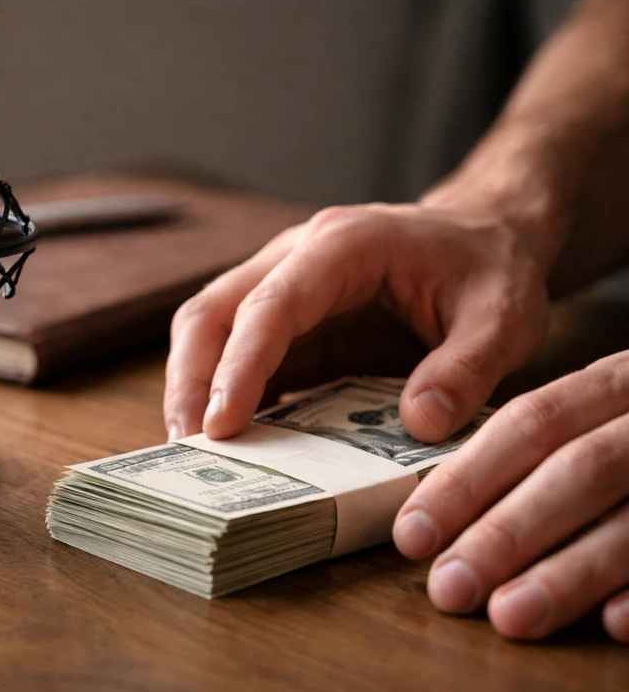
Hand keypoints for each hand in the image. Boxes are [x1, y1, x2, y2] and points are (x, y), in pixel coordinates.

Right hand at [163, 196, 550, 442]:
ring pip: (208, 329)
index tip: (222, 424)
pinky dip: (223, 395)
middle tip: (188, 447)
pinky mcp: (287, 322)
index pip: (270, 304)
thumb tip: (417, 425)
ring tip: (193, 451)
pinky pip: (236, 354)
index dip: (241, 365)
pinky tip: (228, 441)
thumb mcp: (503, 317)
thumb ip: (466, 369)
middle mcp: (296, 257)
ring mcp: (282, 285)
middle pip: (212, 311)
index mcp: (343, 245)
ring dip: (193, 387)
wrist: (481, 240)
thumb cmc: (489, 269)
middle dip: (192, 380)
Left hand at [393, 353, 628, 641]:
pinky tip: (614, 625)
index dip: (467, 480)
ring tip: (511, 615)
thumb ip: (537, 452)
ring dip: (571, 572)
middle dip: (508, 531)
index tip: (414, 535)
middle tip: (451, 588)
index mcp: (616, 383)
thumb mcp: (602, 412)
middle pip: (578, 469)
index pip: (530, 424)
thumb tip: (436, 517)